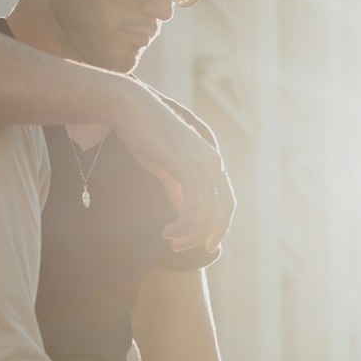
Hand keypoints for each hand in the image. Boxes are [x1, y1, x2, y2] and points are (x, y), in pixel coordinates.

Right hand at [110, 77, 235, 252]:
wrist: (132, 111)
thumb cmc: (148, 138)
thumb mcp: (168, 169)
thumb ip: (180, 191)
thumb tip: (186, 216)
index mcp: (212, 163)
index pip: (227, 204)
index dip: (220, 227)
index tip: (207, 245)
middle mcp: (213, 163)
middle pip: (222, 212)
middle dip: (206, 236)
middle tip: (183, 249)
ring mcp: (202, 163)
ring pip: (207, 213)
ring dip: (190, 234)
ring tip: (170, 240)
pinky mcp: (186, 165)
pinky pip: (193, 206)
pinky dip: (183, 225)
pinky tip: (167, 230)